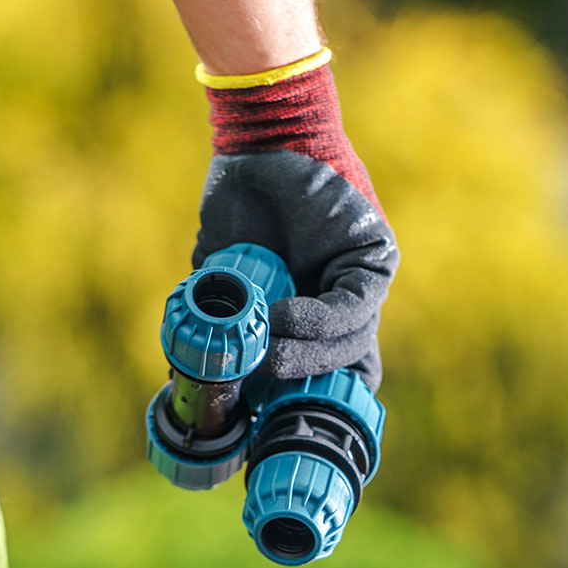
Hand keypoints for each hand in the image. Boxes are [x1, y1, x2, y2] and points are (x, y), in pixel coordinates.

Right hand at [192, 57, 397, 389]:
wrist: (256, 147)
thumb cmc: (236, 208)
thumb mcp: (225, 277)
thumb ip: (223, 322)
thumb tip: (192, 378)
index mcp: (313, 319)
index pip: (325, 378)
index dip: (297, 403)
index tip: (260, 420)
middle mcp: (343, 307)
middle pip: (340, 369)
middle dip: (298, 384)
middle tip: (257, 387)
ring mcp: (362, 285)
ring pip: (348, 343)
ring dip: (302, 352)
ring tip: (262, 346)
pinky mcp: (375, 259)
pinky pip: (354, 305)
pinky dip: (316, 319)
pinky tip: (282, 314)